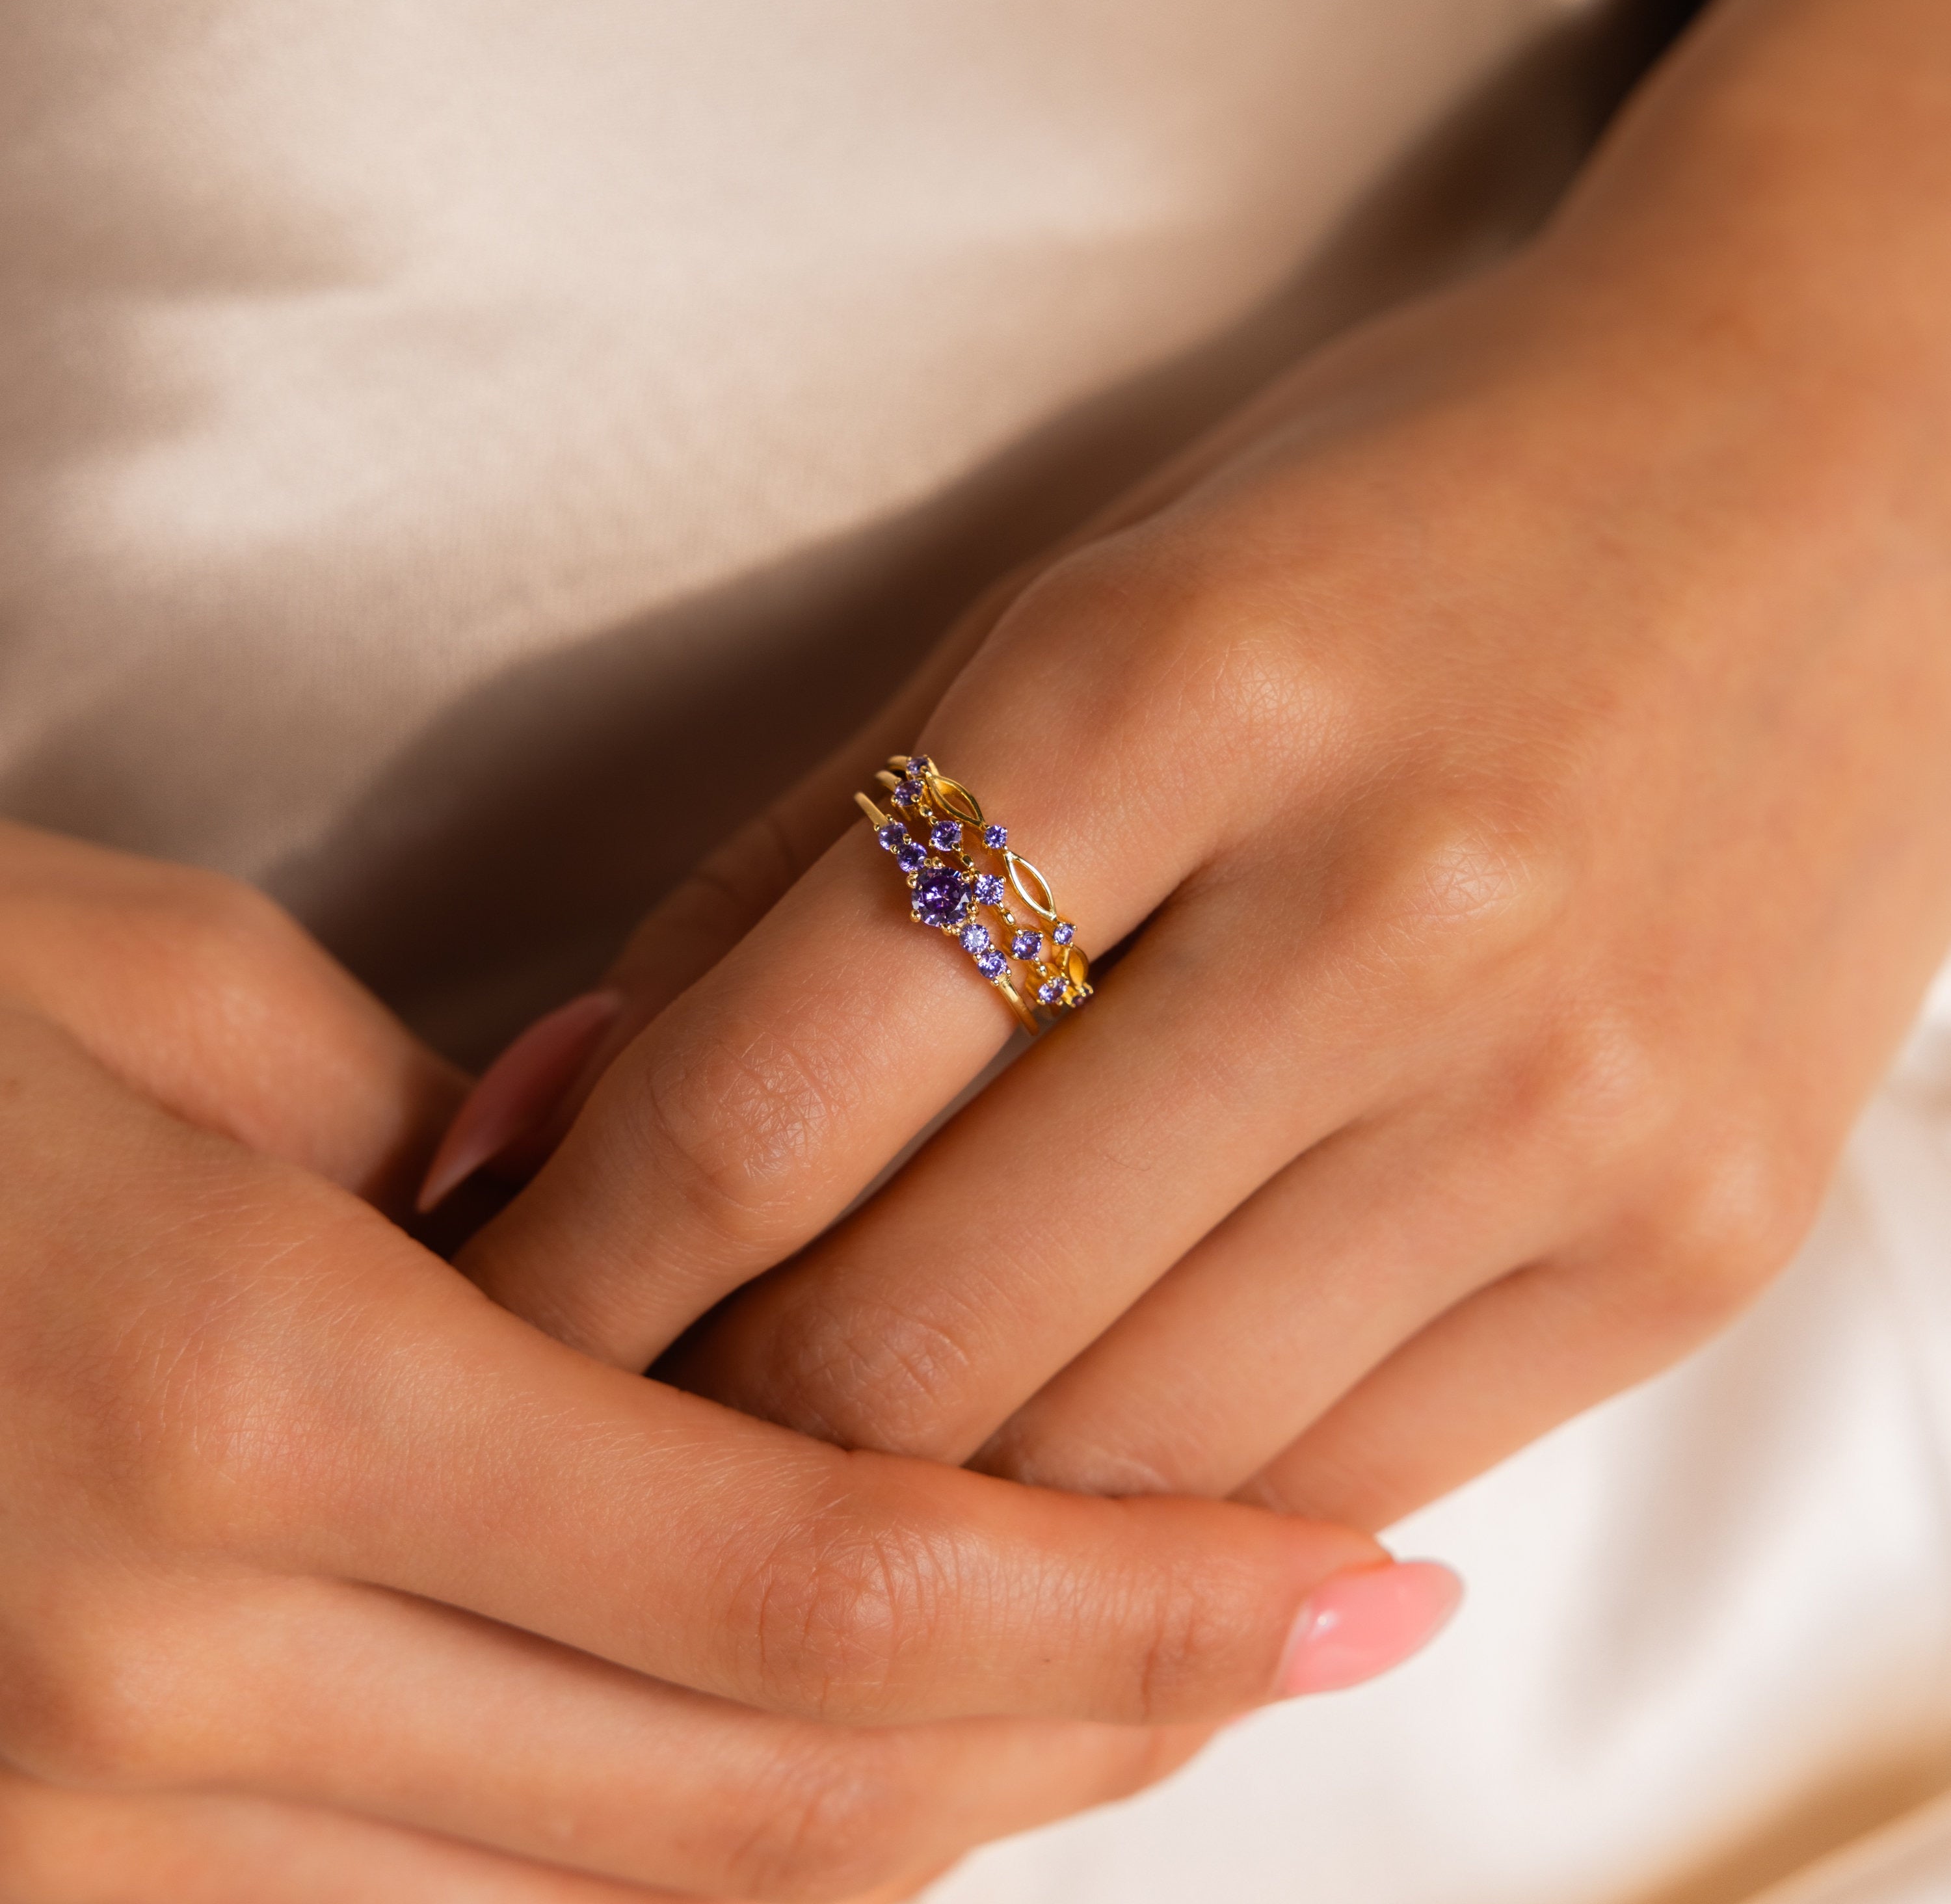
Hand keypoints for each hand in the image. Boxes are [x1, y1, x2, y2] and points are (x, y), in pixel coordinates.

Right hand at [0, 825, 1414, 1901]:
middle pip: (771, 1797)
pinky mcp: (33, 1886)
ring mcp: (74, 1846)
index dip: (1128, 1604)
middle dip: (1084, 1729)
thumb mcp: (171, 1006)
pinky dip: (691, 1857)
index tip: (1362, 1578)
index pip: (814, 1581)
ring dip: (924, 1813)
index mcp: (241, 1409)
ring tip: (1126, 1675)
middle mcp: (161, 1687)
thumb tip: (682, 1269)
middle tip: (1300, 1626)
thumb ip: (466, 1167)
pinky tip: (838, 1747)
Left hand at [456, 0, 1950, 1527]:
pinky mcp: (1689, 1244)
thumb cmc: (1395, 532)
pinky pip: (1337, 1486)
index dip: (567, 1270)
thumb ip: (797, 884)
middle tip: (621, 1438)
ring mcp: (1562, 1107)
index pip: (760, 1106)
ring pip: (1118, 1476)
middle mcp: (1380, 919)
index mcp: (1163, 698)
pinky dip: (1164, 1521)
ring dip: (930, 1521)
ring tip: (838, 1475)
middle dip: (709, 1439)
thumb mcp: (1065, 620)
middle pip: (918, 1347)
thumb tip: (559, 1124)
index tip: (484, 1322)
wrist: (1840, 476)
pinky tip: (1083, 1482)